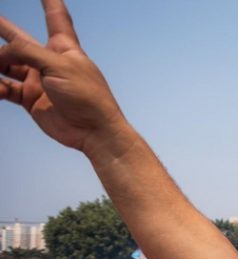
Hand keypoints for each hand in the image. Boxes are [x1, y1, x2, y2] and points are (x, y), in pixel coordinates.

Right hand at [0, 0, 129, 156]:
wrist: (93, 131)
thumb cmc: (87, 97)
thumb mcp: (58, 65)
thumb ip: (26, 53)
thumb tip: (0, 54)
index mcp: (64, 47)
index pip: (56, 17)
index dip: (50, 1)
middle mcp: (48, 61)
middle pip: (19, 39)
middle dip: (3, 28)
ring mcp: (38, 80)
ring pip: (6, 65)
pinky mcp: (30, 99)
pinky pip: (5, 87)